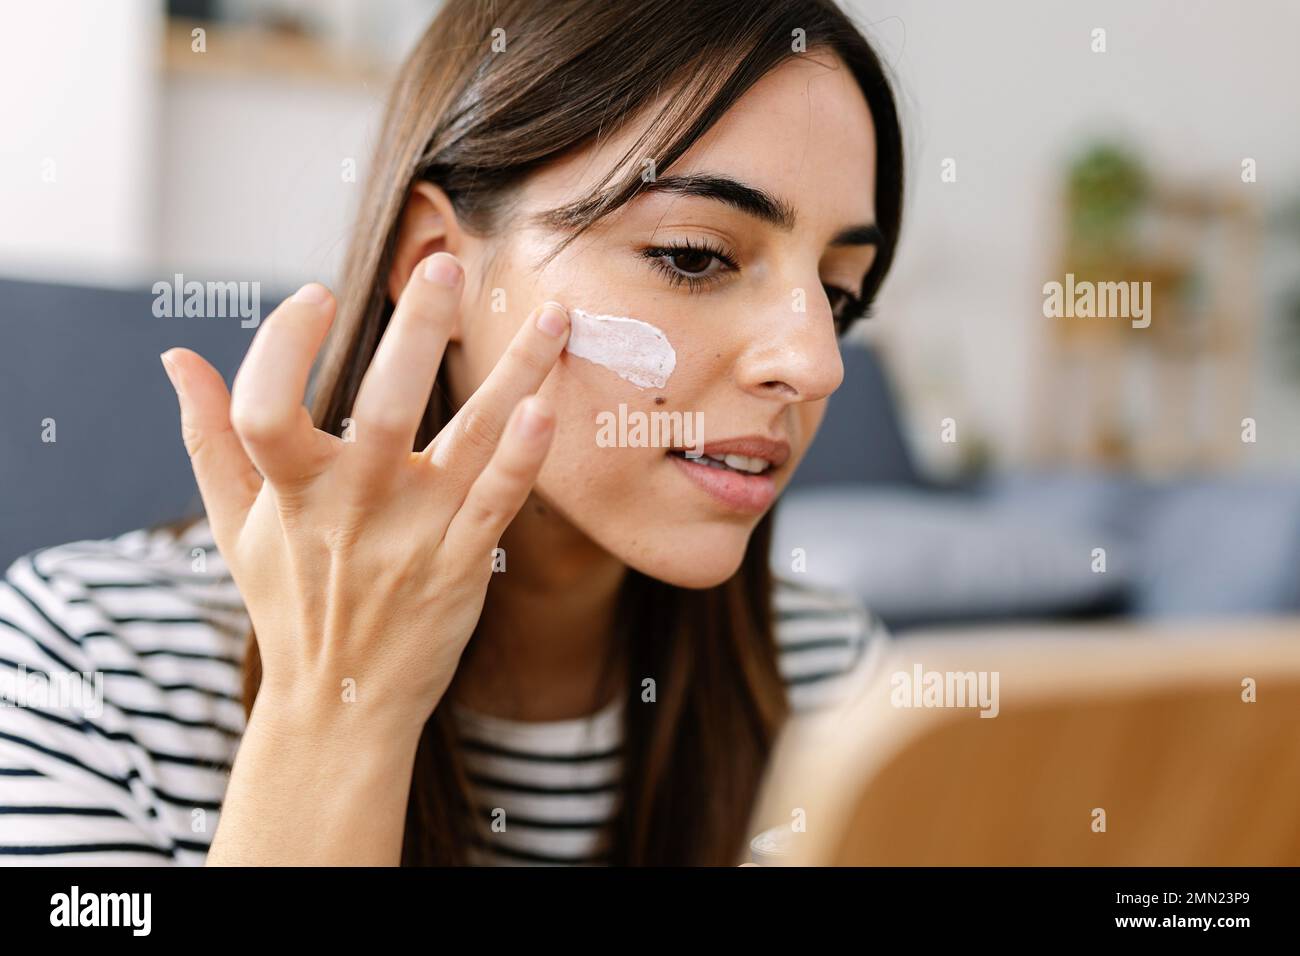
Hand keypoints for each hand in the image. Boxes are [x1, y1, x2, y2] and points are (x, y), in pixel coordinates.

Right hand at [160, 252, 569, 737]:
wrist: (340, 703)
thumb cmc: (289, 601)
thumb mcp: (235, 526)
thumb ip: (207, 439)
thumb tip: (175, 357)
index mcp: (289, 494)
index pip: (265, 409)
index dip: (281, 346)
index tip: (315, 294)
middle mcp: (354, 509)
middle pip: (383, 409)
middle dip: (415, 335)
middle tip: (441, 266)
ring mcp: (416, 535)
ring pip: (469, 441)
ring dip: (513, 373)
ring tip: (551, 315)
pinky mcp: (465, 562)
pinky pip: (499, 500)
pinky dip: (524, 456)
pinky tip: (548, 405)